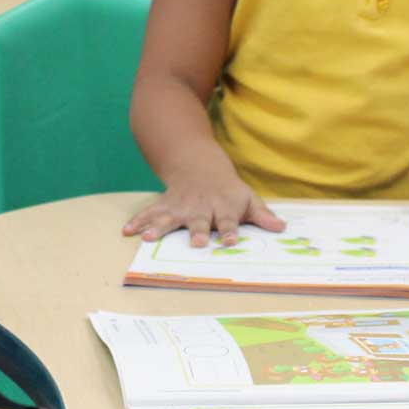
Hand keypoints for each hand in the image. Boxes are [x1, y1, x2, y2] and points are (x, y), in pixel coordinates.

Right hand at [122, 170, 282, 247]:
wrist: (198, 165)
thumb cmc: (227, 189)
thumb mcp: (247, 198)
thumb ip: (262, 215)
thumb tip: (282, 228)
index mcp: (222, 207)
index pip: (228, 220)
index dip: (229, 230)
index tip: (230, 242)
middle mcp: (200, 208)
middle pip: (198, 221)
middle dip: (197, 231)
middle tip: (196, 243)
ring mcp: (180, 206)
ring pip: (169, 217)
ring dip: (158, 227)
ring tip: (148, 238)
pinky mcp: (164, 205)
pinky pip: (149, 212)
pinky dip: (137, 221)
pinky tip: (127, 230)